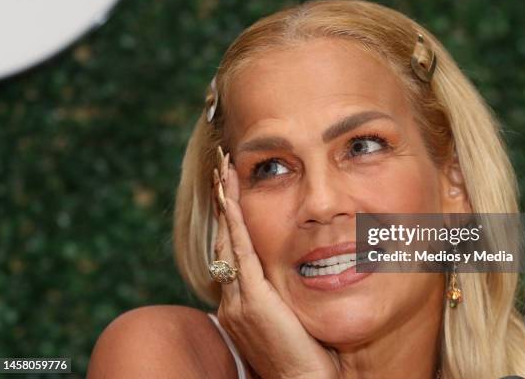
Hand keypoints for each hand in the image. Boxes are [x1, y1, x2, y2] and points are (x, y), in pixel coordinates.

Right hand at [211, 155, 339, 378]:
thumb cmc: (304, 356)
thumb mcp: (289, 318)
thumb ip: (283, 295)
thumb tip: (298, 271)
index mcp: (240, 302)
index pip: (231, 251)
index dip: (229, 218)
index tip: (229, 189)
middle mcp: (231, 299)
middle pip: (223, 239)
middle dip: (222, 202)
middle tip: (220, 168)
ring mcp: (237, 300)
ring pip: (227, 241)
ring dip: (225, 203)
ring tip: (222, 172)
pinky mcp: (251, 301)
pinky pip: (240, 254)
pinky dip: (234, 224)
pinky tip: (231, 200)